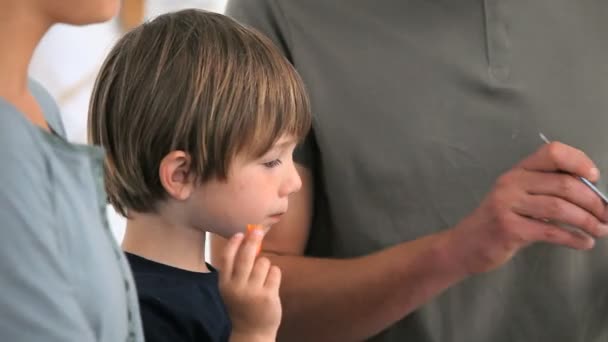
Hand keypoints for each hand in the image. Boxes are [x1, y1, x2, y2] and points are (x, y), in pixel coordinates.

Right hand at [219, 229, 281, 339]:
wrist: (252, 331)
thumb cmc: (243, 305)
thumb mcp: (232, 289)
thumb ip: (236, 270)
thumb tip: (247, 242)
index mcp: (225, 284)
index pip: (227, 258)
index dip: (233, 243)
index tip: (240, 233)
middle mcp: (237, 287)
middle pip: (246, 256)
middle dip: (253, 240)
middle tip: (258, 231)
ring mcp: (253, 292)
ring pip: (263, 262)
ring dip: (265, 265)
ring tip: (263, 278)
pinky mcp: (268, 295)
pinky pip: (275, 271)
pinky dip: (274, 274)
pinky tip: (270, 284)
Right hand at [446, 141, 607, 273]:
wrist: (465, 245)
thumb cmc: (499, 221)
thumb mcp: (518, 198)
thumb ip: (547, 191)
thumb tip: (593, 196)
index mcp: (518, 171)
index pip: (552, 152)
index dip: (579, 161)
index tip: (595, 178)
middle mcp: (511, 183)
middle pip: (564, 184)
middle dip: (594, 202)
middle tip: (607, 215)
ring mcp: (507, 205)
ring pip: (560, 208)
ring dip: (588, 221)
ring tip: (601, 230)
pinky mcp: (509, 229)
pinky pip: (551, 231)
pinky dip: (574, 238)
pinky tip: (584, 243)